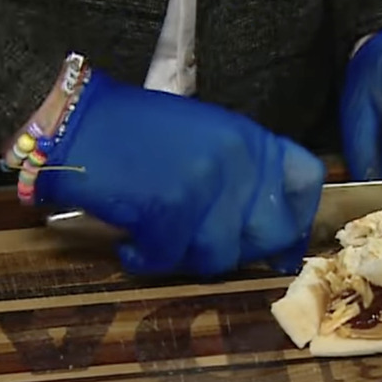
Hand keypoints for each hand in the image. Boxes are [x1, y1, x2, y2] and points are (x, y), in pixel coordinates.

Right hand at [33, 70, 324, 276]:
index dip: (296, 217)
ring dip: (185, 258)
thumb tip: (271, 234)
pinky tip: (129, 244)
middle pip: (269, 232)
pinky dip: (145, 259)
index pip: (305, 180)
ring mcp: (205, 185)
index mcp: (249, 138)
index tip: (277, 240)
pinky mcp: (168, 209)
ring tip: (158, 239)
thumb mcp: (206, 137)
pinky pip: (168, 259)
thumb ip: (242, 176)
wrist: (76, 122)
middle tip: (200, 243)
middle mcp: (237, 160)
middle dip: (238, 249)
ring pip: (219, 256)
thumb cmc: (136, 131)